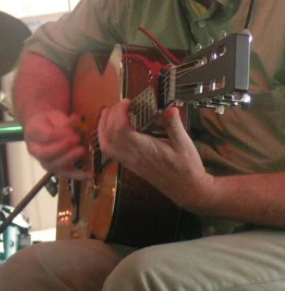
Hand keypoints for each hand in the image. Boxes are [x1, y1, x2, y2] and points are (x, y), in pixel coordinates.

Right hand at [23, 110, 89, 179]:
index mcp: (32, 133)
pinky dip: (79, 175)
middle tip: (76, 138)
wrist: (47, 128)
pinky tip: (91, 174)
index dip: (60, 134)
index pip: (46, 136)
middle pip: (45, 154)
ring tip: (81, 150)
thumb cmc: (51, 121)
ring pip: (54, 166)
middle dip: (62, 148)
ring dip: (69, 159)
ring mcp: (45, 161)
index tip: (72, 130)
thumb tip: (76, 121)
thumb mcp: (56, 116)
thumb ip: (65, 120)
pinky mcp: (57, 168)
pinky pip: (67, 174)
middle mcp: (35, 150)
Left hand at [97, 101, 213, 208]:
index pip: (122, 129)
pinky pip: (109, 152)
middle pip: (110, 134)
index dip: (120, 112)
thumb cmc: (187, 167)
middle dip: (111, 115)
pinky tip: (110, 129)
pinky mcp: (128, 165)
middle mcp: (132, 155)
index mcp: (145, 148)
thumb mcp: (185, 144)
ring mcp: (128, 161)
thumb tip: (170, 108)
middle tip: (121, 104)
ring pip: (105, 144)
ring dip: (102, 126)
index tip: (128, 101)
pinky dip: (104, 137)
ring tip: (109, 113)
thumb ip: (174, 126)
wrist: (186, 189)